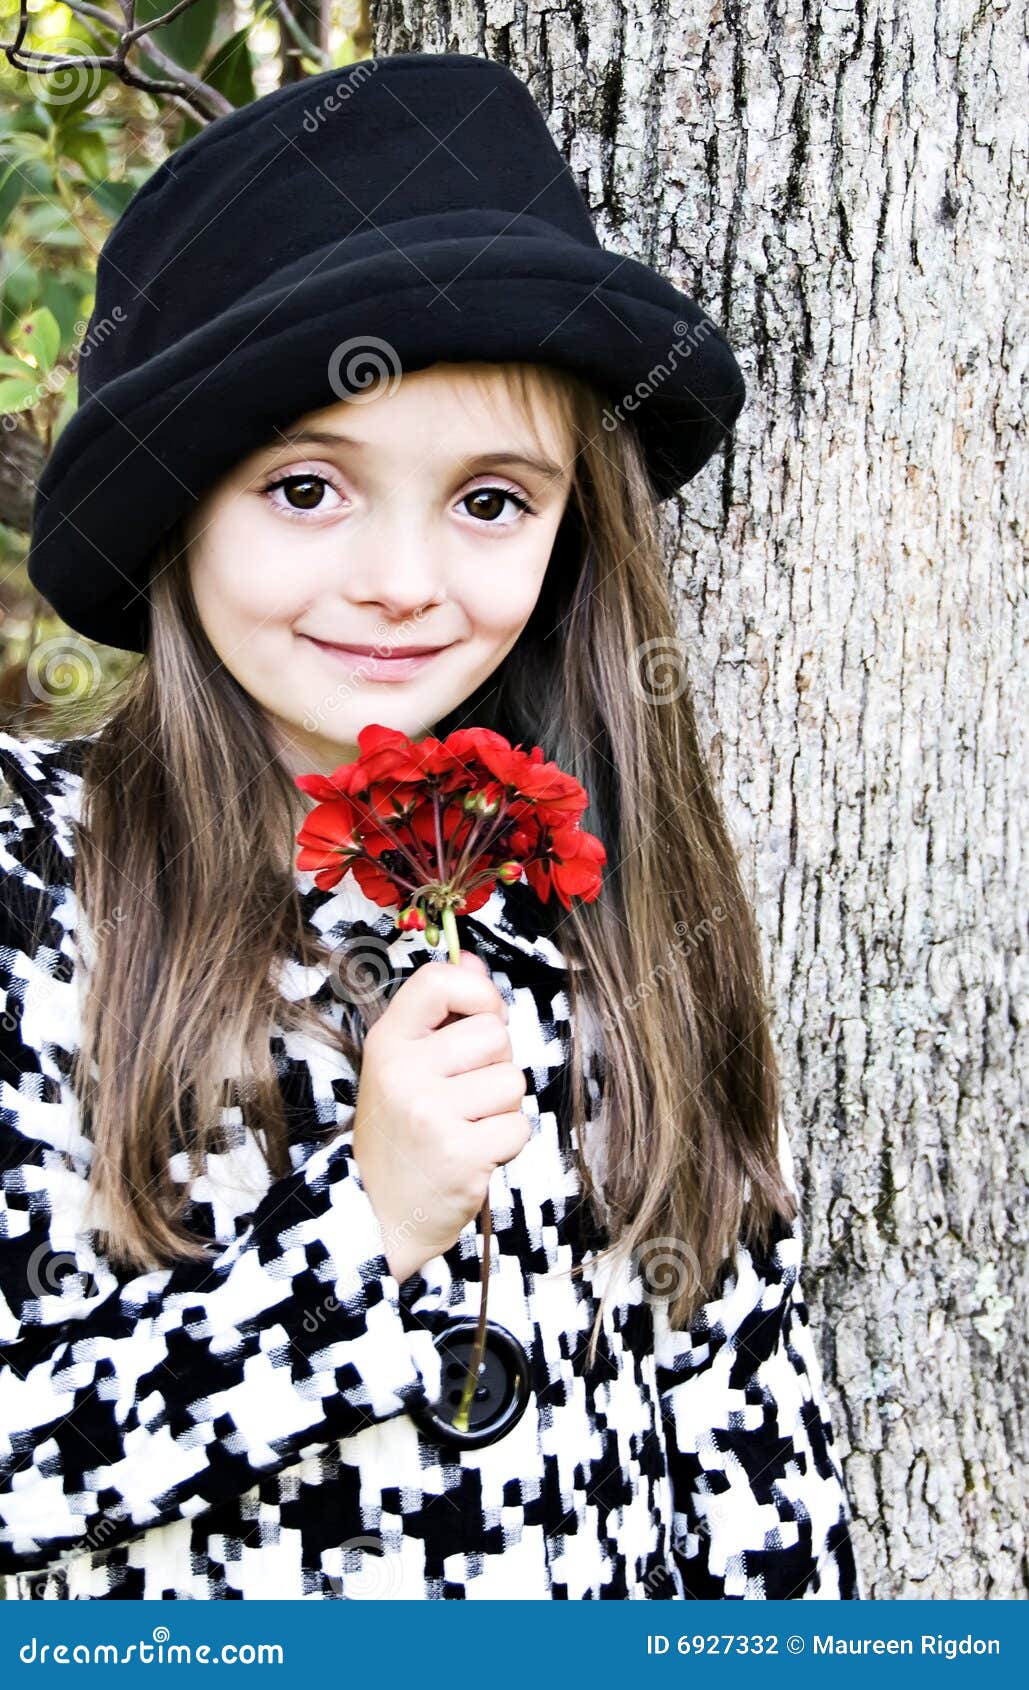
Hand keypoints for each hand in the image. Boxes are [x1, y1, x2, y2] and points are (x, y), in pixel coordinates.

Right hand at [352, 950, 529, 1283]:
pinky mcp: (461, 1155)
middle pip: (494, 1034)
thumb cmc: (400, 1132)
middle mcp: (404, 1072)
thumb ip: (438, 1012)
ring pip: (512, 1081)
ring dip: (501, 1107)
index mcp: (388, 1042)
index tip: (481, 1018)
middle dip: (494, 1063)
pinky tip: (473, 1153)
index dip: (477, 993)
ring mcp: (431, 1114)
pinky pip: (518, 1126)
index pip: (439, 981)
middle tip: (464, 1094)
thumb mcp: (402, 1065)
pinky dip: (505, 1143)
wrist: (378, 1214)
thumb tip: (474, 960)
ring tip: (466, 1126)